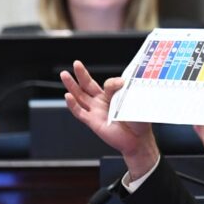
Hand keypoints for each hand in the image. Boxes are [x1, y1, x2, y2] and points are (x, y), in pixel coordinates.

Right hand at [61, 61, 158, 179]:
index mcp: (112, 96)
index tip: (122, 83)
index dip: (113, 82)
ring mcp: (96, 111)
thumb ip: (124, 91)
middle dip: (81, 74)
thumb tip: (120, 81)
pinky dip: (73, 105)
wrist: (138, 140)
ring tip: (64, 75)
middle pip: (88, 86)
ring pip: (80, 96)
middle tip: (76, 64)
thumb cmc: (138, 121)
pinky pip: (80, 112)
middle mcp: (102, 102)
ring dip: (72, 86)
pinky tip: (68, 96)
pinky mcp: (92, 122)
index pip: (108, 84)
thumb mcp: (132, 102)